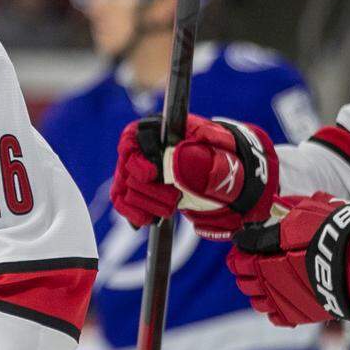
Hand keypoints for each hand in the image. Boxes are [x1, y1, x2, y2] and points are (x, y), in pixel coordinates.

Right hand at [111, 115, 278, 238]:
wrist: (227, 170)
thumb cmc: (222, 153)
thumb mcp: (220, 149)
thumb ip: (201, 154)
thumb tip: (176, 162)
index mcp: (159, 129)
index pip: (132, 139)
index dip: (137, 158)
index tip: (152, 174)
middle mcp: (142, 148)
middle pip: (127, 169)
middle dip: (150, 189)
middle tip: (174, 198)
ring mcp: (136, 169)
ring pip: (124, 188)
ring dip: (147, 203)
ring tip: (171, 207)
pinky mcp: (135, 188)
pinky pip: (122, 201)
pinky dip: (134, 213)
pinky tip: (149, 219)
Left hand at [228, 192, 349, 325]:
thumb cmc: (331, 235)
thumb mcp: (303, 214)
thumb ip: (282, 215)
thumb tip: (271, 211)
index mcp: (263, 255)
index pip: (239, 257)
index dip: (241, 252)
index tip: (244, 248)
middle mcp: (267, 279)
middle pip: (244, 281)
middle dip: (244, 273)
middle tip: (252, 266)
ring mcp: (282, 299)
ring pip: (257, 302)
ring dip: (258, 293)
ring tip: (266, 285)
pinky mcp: (299, 314)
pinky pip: (277, 318)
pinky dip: (275, 311)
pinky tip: (281, 301)